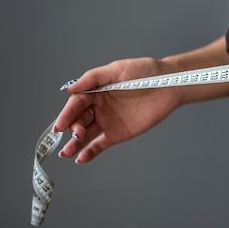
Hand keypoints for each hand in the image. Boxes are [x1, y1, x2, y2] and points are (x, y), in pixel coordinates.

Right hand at [54, 57, 182, 163]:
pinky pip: (100, 144)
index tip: (59, 125)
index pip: (76, 104)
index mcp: (96, 91)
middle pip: (79, 120)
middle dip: (73, 128)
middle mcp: (98, 107)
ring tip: (66, 153)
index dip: (66, 115)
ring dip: (74, 144)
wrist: (169, 84)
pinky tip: (81, 158)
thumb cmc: (145, 71)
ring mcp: (108, 121)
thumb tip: (69, 88)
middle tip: (75, 134)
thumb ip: (93, 78)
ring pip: (86, 134)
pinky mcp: (119, 133)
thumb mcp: (117, 69)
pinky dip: (90, 152)